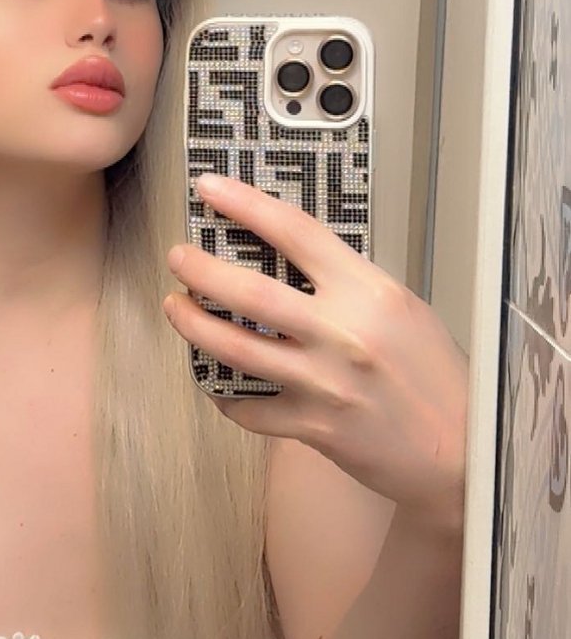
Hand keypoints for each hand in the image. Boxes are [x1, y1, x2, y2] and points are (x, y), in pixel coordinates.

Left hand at [162, 171, 467, 524]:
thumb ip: (350, 285)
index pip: (296, 232)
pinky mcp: (312, 426)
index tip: (211, 189)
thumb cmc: (436, 377)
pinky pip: (248, 408)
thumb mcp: (403, 309)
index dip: (245, 204)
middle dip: (200, 270)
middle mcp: (343, 333)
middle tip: (179, 258)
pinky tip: (216, 381)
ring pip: (235, 349)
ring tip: (176, 308)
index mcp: (370, 293)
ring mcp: (323, 383)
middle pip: (249, 292)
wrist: (462, 450)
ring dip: (194, 325)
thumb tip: (292, 262)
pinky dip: (225, 393)